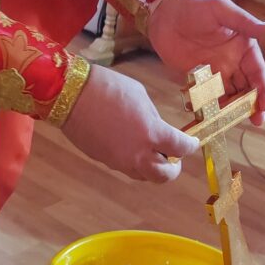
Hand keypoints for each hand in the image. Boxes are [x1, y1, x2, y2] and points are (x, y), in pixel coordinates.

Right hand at [62, 64, 198, 182]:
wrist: (72, 96)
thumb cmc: (109, 88)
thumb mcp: (141, 97)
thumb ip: (154, 119)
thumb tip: (158, 129)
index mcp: (153, 134)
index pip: (181, 148)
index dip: (190, 145)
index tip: (192, 142)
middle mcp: (139, 155)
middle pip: (165, 176)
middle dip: (173, 168)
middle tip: (174, 157)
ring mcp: (120, 162)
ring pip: (145, 176)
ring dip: (153, 168)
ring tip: (152, 153)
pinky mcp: (106, 161)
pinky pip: (126, 168)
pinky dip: (134, 162)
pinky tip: (131, 147)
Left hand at [147, 0, 264, 125]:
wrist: (164, 12)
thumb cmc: (196, 4)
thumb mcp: (223, 11)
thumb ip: (246, 24)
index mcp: (242, 46)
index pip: (257, 71)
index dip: (263, 89)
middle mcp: (231, 61)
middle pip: (246, 87)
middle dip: (252, 104)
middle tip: (258, 121)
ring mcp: (214, 71)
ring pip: (228, 95)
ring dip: (233, 110)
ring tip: (236, 123)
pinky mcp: (196, 78)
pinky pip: (207, 96)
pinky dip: (211, 107)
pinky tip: (213, 119)